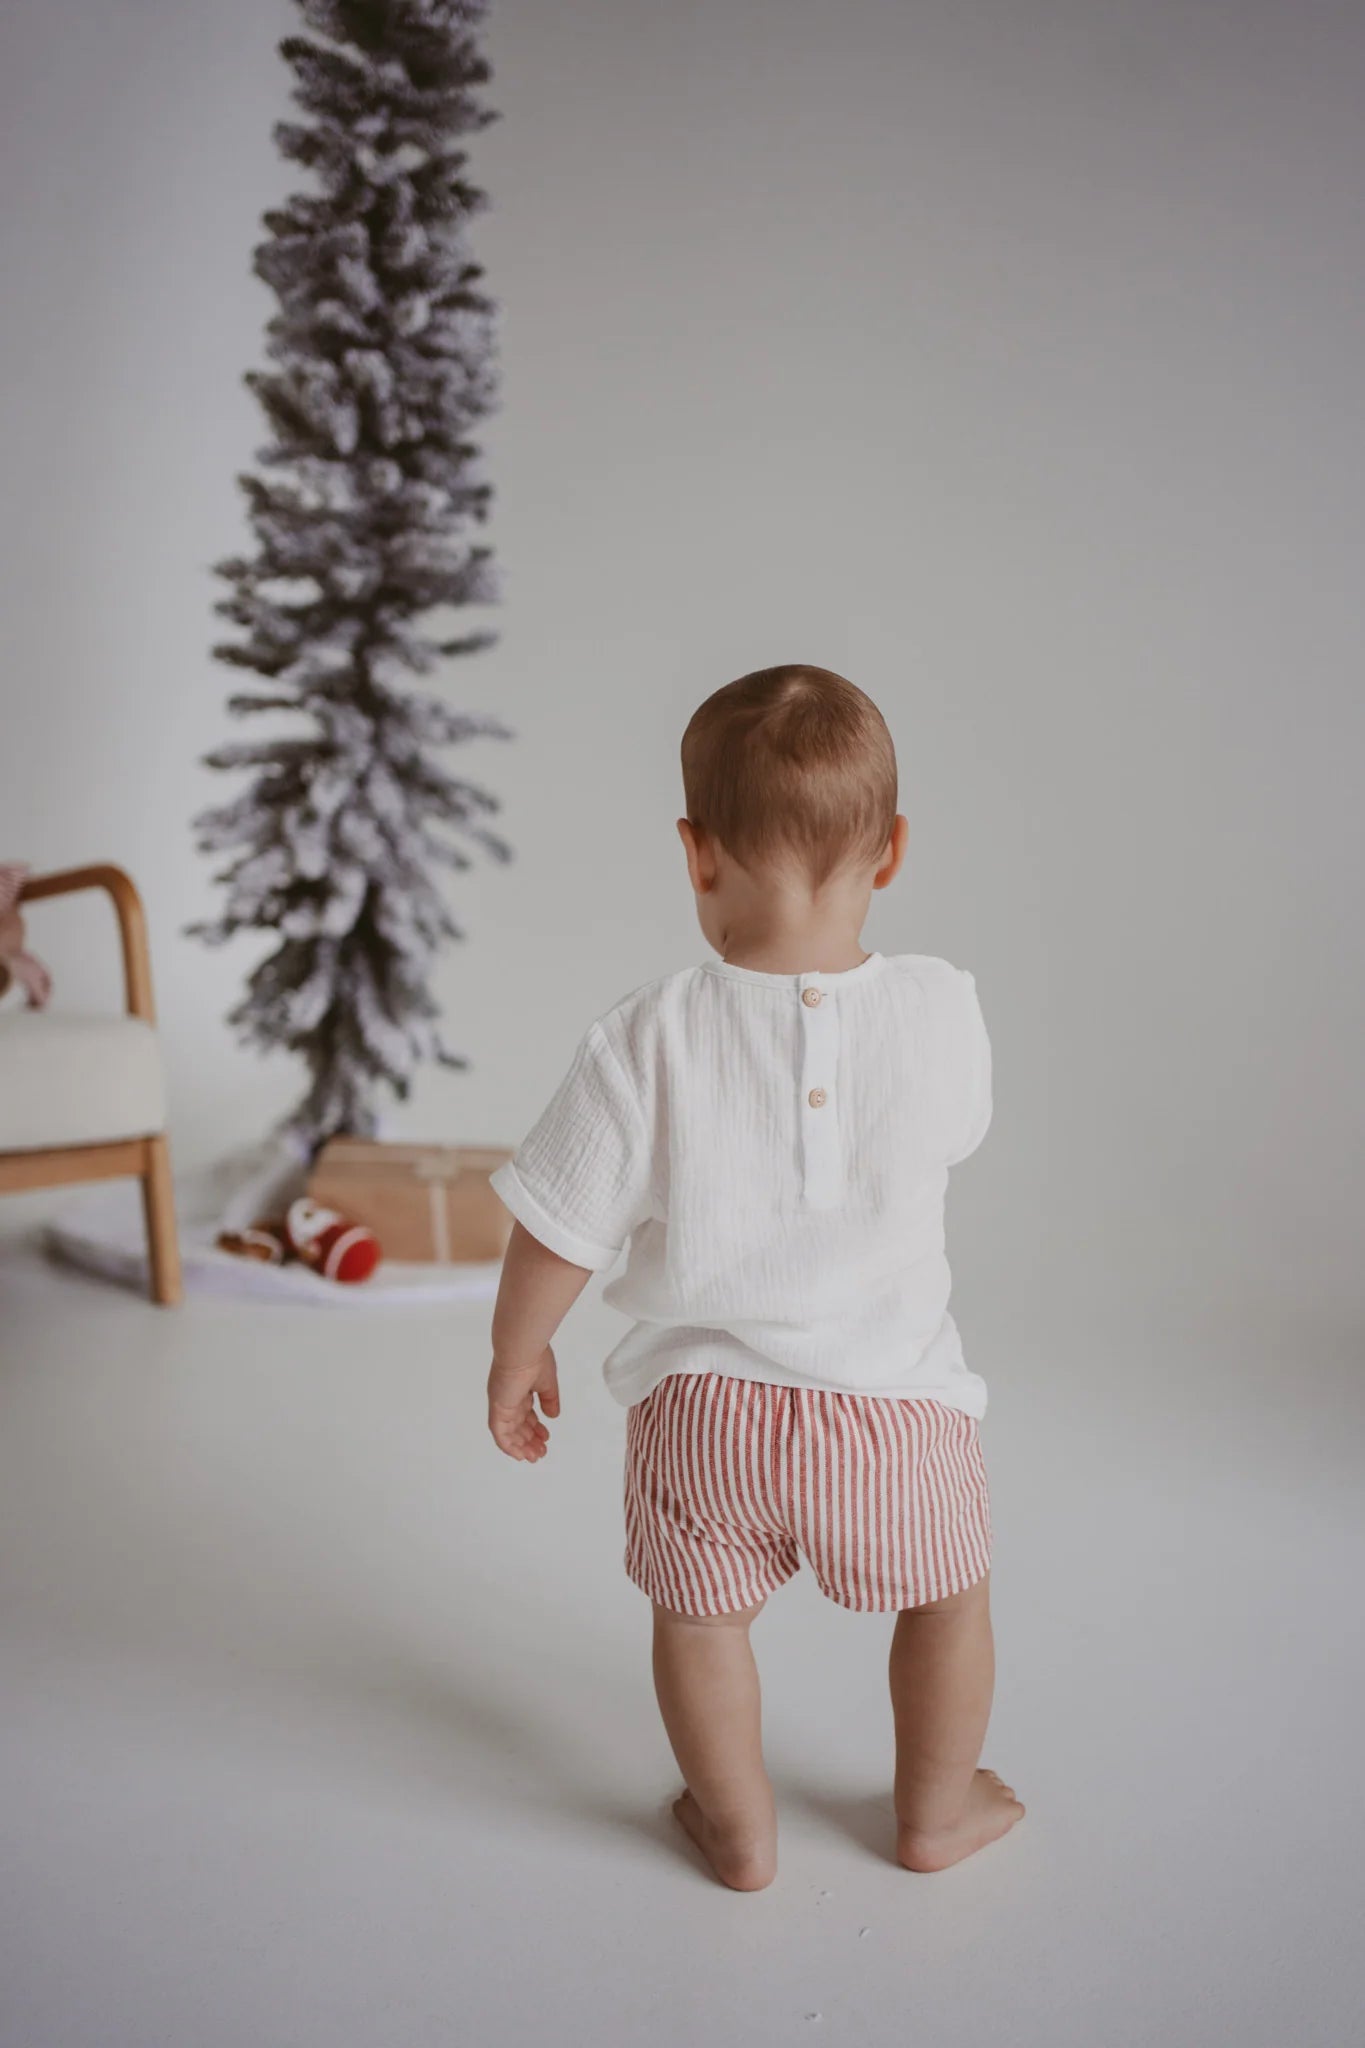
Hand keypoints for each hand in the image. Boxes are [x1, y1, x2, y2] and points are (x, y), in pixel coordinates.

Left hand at [487, 1345, 560, 1461]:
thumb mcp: (547, 1382)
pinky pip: (500, 1433)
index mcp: (519, 1388)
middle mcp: (508, 1397)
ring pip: (510, 1432)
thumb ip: (550, 1400)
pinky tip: (519, 1455)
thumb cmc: (535, 1359)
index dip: (535, 1427)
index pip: (526, 1413)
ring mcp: (502, 1404)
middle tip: (541, 1451)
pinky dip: (508, 1446)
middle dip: (530, 1439)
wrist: (522, 1350)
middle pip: (518, 1424)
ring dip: (522, 1446)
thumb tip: (553, 1415)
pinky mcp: (498, 1409)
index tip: (546, 1437)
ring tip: (534, 1457)